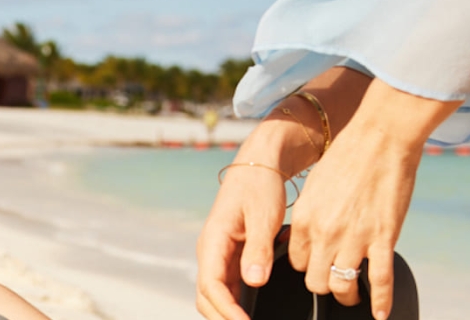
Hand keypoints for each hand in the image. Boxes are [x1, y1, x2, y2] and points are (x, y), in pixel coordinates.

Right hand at [196, 162, 289, 319]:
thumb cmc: (259, 185)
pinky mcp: (230, 256)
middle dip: (222, 317)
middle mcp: (211, 251)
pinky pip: (227, 286)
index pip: (212, 285)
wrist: (259, 165)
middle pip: (206, 297)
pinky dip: (235, 303)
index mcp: (213, 240)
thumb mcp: (263, 216)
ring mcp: (219, 255)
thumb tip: (253, 282)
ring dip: (226, 313)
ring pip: (214, 295)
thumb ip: (259, 250)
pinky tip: (250, 311)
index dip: (227, 310)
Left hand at [284, 128, 420, 319]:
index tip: (315, 263)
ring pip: (342, 286)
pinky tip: (380, 314)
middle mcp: (325, 232)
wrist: (381, 137)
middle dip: (323, 285)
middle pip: (314, 280)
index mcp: (304, 218)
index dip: (305, 265)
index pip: (295, 261)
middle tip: (333, 282)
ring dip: (347, 295)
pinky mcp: (383, 238)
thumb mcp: (317, 186)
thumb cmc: (349, 156)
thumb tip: (306, 234)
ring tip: (353, 295)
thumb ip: (311, 214)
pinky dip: (381, 302)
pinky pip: (380, 281)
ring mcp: (355, 238)